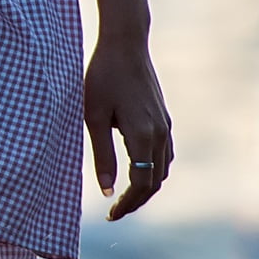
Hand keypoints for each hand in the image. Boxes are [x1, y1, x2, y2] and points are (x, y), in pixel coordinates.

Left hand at [85, 34, 171, 215]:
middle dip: (137, 201)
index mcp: (143, 136)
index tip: (111, 214)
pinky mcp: (164, 118)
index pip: (141, 184)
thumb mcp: (93, 116)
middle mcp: (160, 133)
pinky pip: (164, 154)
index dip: (127, 203)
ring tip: (124, 197)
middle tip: (115, 212)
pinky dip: (153, 170)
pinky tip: (136, 172)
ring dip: (146, 187)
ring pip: (162, 169)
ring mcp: (165, 125)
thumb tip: (106, 190)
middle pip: (155, 181)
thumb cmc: (103, 77)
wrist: (125, 44)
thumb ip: (101, 154)